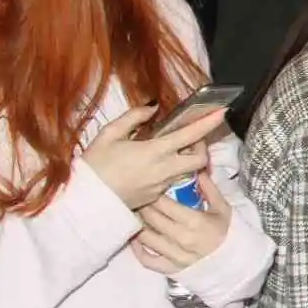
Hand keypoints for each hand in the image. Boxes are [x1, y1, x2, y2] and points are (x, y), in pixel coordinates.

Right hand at [85, 106, 223, 210]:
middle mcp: (165, 169)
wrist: (85, 200)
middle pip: (200, 159)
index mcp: (155, 151)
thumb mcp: (109, 135)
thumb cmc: (95, 165)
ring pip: (187, 171)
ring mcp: (163, 185)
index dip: (208, 123)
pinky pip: (172, 181)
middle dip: (202, 147)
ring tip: (170, 149)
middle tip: (191, 138)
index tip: (222, 112)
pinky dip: (171, 170)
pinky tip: (154, 166)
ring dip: (186, 159)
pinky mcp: (157, 196)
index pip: (190, 135)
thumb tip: (153, 107)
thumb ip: (133, 118)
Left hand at [131, 173, 231, 273]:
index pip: (164, 204)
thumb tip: (197, 171)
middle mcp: (182, 238)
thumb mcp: (223, 208)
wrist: (237, 262)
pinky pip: (148, 261)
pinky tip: (136, 240)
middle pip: (152, 219)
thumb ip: (210, 190)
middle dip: (142, 207)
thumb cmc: (229, 233)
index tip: (150, 188)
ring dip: (138, 225)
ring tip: (135, 216)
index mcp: (195, 221)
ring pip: (146, 238)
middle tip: (138, 199)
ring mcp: (175, 256)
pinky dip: (138, 251)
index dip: (154, 195)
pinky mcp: (171, 269)